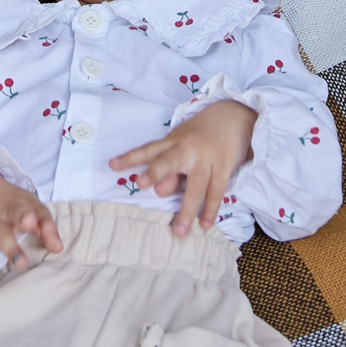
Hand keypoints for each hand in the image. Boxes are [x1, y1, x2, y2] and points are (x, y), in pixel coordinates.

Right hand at [0, 164, 62, 287]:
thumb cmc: (10, 205)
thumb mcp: (28, 207)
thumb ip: (43, 226)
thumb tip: (58, 248)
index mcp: (26, 204)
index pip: (40, 213)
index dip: (48, 228)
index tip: (56, 246)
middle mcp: (10, 211)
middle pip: (18, 213)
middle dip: (25, 220)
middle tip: (32, 227)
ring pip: (1, 234)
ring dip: (11, 247)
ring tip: (21, 264)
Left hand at [111, 100, 255, 236]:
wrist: (233, 115)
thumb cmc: (201, 134)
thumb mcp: (181, 144)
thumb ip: (168, 168)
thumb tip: (158, 192)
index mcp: (173, 142)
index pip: (148, 150)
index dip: (130, 158)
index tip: (112, 165)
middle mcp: (187, 149)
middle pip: (170, 161)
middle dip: (156, 172)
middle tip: (142, 184)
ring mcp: (206, 158)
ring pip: (196, 186)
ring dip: (188, 209)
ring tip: (180, 231)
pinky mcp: (224, 166)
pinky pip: (216, 191)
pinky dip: (210, 209)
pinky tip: (205, 224)